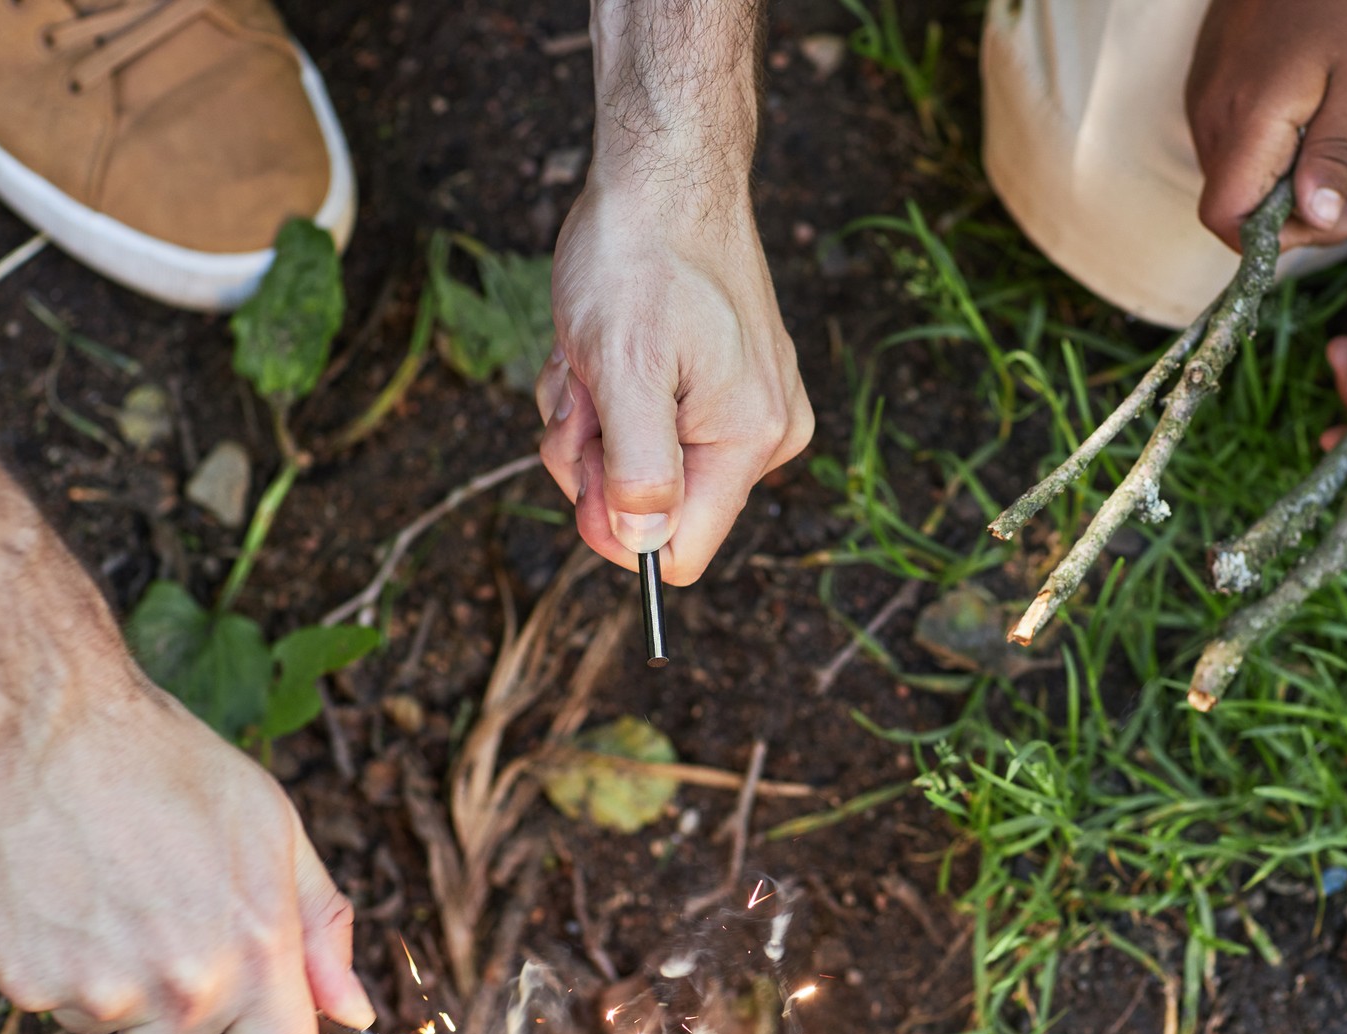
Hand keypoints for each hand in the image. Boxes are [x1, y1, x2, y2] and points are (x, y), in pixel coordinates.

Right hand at [0, 663, 372, 1033]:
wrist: (41, 721)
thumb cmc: (163, 763)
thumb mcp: (275, 829)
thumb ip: (321, 928)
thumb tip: (353, 1008)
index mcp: (256, 951)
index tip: (247, 1021)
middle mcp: (183, 985)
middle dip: (177, 1024)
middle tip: (163, 932)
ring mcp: (98, 990)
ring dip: (114, 988)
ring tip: (112, 895)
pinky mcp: (23, 981)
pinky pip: (50, 1005)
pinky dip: (55, 964)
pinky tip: (64, 893)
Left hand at [538, 175, 813, 584]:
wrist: (666, 168)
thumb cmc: (640, 255)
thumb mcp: (622, 371)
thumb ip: (637, 471)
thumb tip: (646, 546)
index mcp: (749, 440)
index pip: (681, 552)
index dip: (614, 525)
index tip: (585, 455)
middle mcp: (762, 433)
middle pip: (652, 508)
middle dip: (594, 453)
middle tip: (584, 384)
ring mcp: (743, 407)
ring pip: (636, 464)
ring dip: (590, 419)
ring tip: (591, 353)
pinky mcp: (721, 383)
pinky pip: (646, 425)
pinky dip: (606, 394)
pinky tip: (601, 345)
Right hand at [1187, 0, 1346, 250]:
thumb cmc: (1337, 3)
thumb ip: (1334, 153)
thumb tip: (1319, 219)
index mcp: (1247, 122)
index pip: (1227, 219)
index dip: (1276, 242)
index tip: (1336, 222)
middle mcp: (1211, 121)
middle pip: (1232, 210)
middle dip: (1295, 223)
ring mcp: (1202, 107)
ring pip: (1233, 184)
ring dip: (1284, 197)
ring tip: (1341, 174)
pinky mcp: (1205, 93)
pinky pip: (1231, 154)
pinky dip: (1270, 167)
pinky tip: (1311, 143)